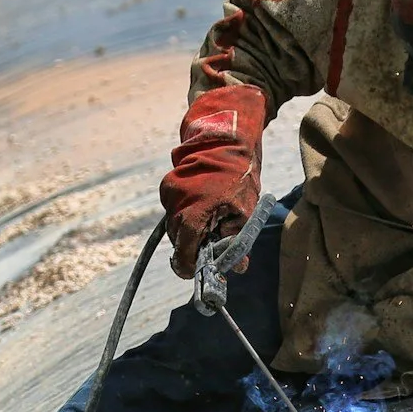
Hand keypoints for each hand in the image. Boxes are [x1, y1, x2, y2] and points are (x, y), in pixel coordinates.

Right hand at [161, 84, 267, 277]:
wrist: (223, 138)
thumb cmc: (237, 175)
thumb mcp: (244, 211)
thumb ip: (237, 241)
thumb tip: (238, 268)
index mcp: (193, 214)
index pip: (183, 252)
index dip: (188, 266)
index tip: (195, 273)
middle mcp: (175, 206)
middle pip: (178, 240)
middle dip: (192, 248)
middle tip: (209, 249)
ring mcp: (169, 195)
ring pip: (175, 225)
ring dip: (189, 230)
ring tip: (209, 223)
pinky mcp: (167, 186)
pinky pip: (173, 209)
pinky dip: (185, 214)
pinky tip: (202, 206)